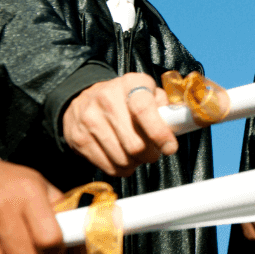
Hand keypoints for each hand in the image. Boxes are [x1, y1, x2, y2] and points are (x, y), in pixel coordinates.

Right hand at [63, 73, 177, 176]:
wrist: (85, 98)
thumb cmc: (124, 98)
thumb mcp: (147, 91)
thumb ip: (164, 107)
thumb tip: (175, 126)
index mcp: (130, 84)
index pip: (144, 110)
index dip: (160, 133)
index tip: (169, 147)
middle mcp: (107, 99)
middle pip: (135, 143)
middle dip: (150, 155)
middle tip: (152, 152)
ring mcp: (90, 119)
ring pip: (122, 159)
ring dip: (136, 163)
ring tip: (137, 155)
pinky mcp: (79, 138)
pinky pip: (107, 166)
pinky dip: (120, 169)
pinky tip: (123, 158)